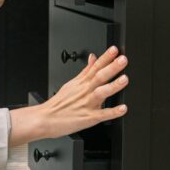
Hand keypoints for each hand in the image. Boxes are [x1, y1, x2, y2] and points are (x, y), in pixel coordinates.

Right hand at [9, 46, 128, 145]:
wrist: (45, 119)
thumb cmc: (58, 104)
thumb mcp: (71, 83)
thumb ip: (86, 70)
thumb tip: (93, 57)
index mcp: (81, 83)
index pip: (95, 66)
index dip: (105, 57)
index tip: (114, 49)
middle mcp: (85, 91)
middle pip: (99, 76)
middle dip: (112, 67)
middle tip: (123, 59)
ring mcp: (87, 104)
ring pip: (101, 93)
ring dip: (113, 86)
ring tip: (124, 79)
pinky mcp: (88, 118)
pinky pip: (102, 115)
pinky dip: (113, 112)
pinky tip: (123, 108)